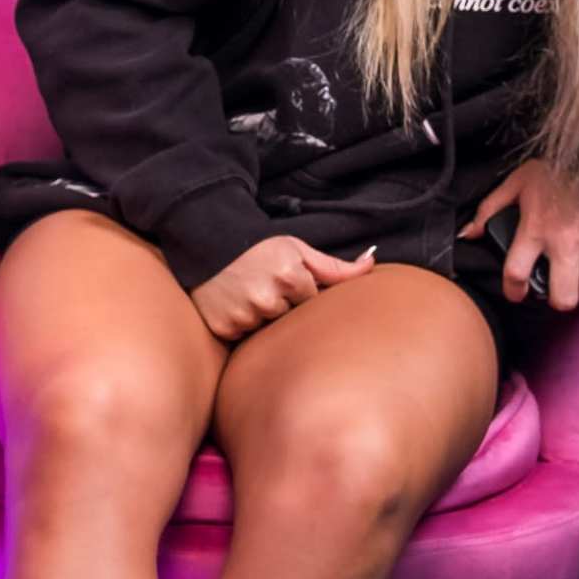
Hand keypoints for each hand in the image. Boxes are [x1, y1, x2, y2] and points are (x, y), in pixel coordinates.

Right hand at [189, 234, 377, 341]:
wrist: (205, 241)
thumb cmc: (257, 247)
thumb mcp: (297, 249)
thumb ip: (336, 267)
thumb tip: (373, 264)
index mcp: (291, 277)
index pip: (312, 302)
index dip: (299, 292)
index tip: (283, 280)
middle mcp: (267, 298)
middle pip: (291, 319)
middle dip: (282, 307)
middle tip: (263, 285)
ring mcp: (244, 315)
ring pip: (267, 330)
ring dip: (262, 318)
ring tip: (247, 294)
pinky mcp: (224, 328)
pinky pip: (244, 337)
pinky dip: (241, 325)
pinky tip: (233, 305)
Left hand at [463, 161, 578, 312]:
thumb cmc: (554, 167)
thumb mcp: (516, 182)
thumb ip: (489, 210)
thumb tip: (469, 233)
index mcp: (536, 229)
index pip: (517, 274)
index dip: (512, 291)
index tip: (515, 292)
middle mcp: (565, 242)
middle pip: (562, 298)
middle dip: (555, 300)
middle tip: (552, 289)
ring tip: (574, 278)